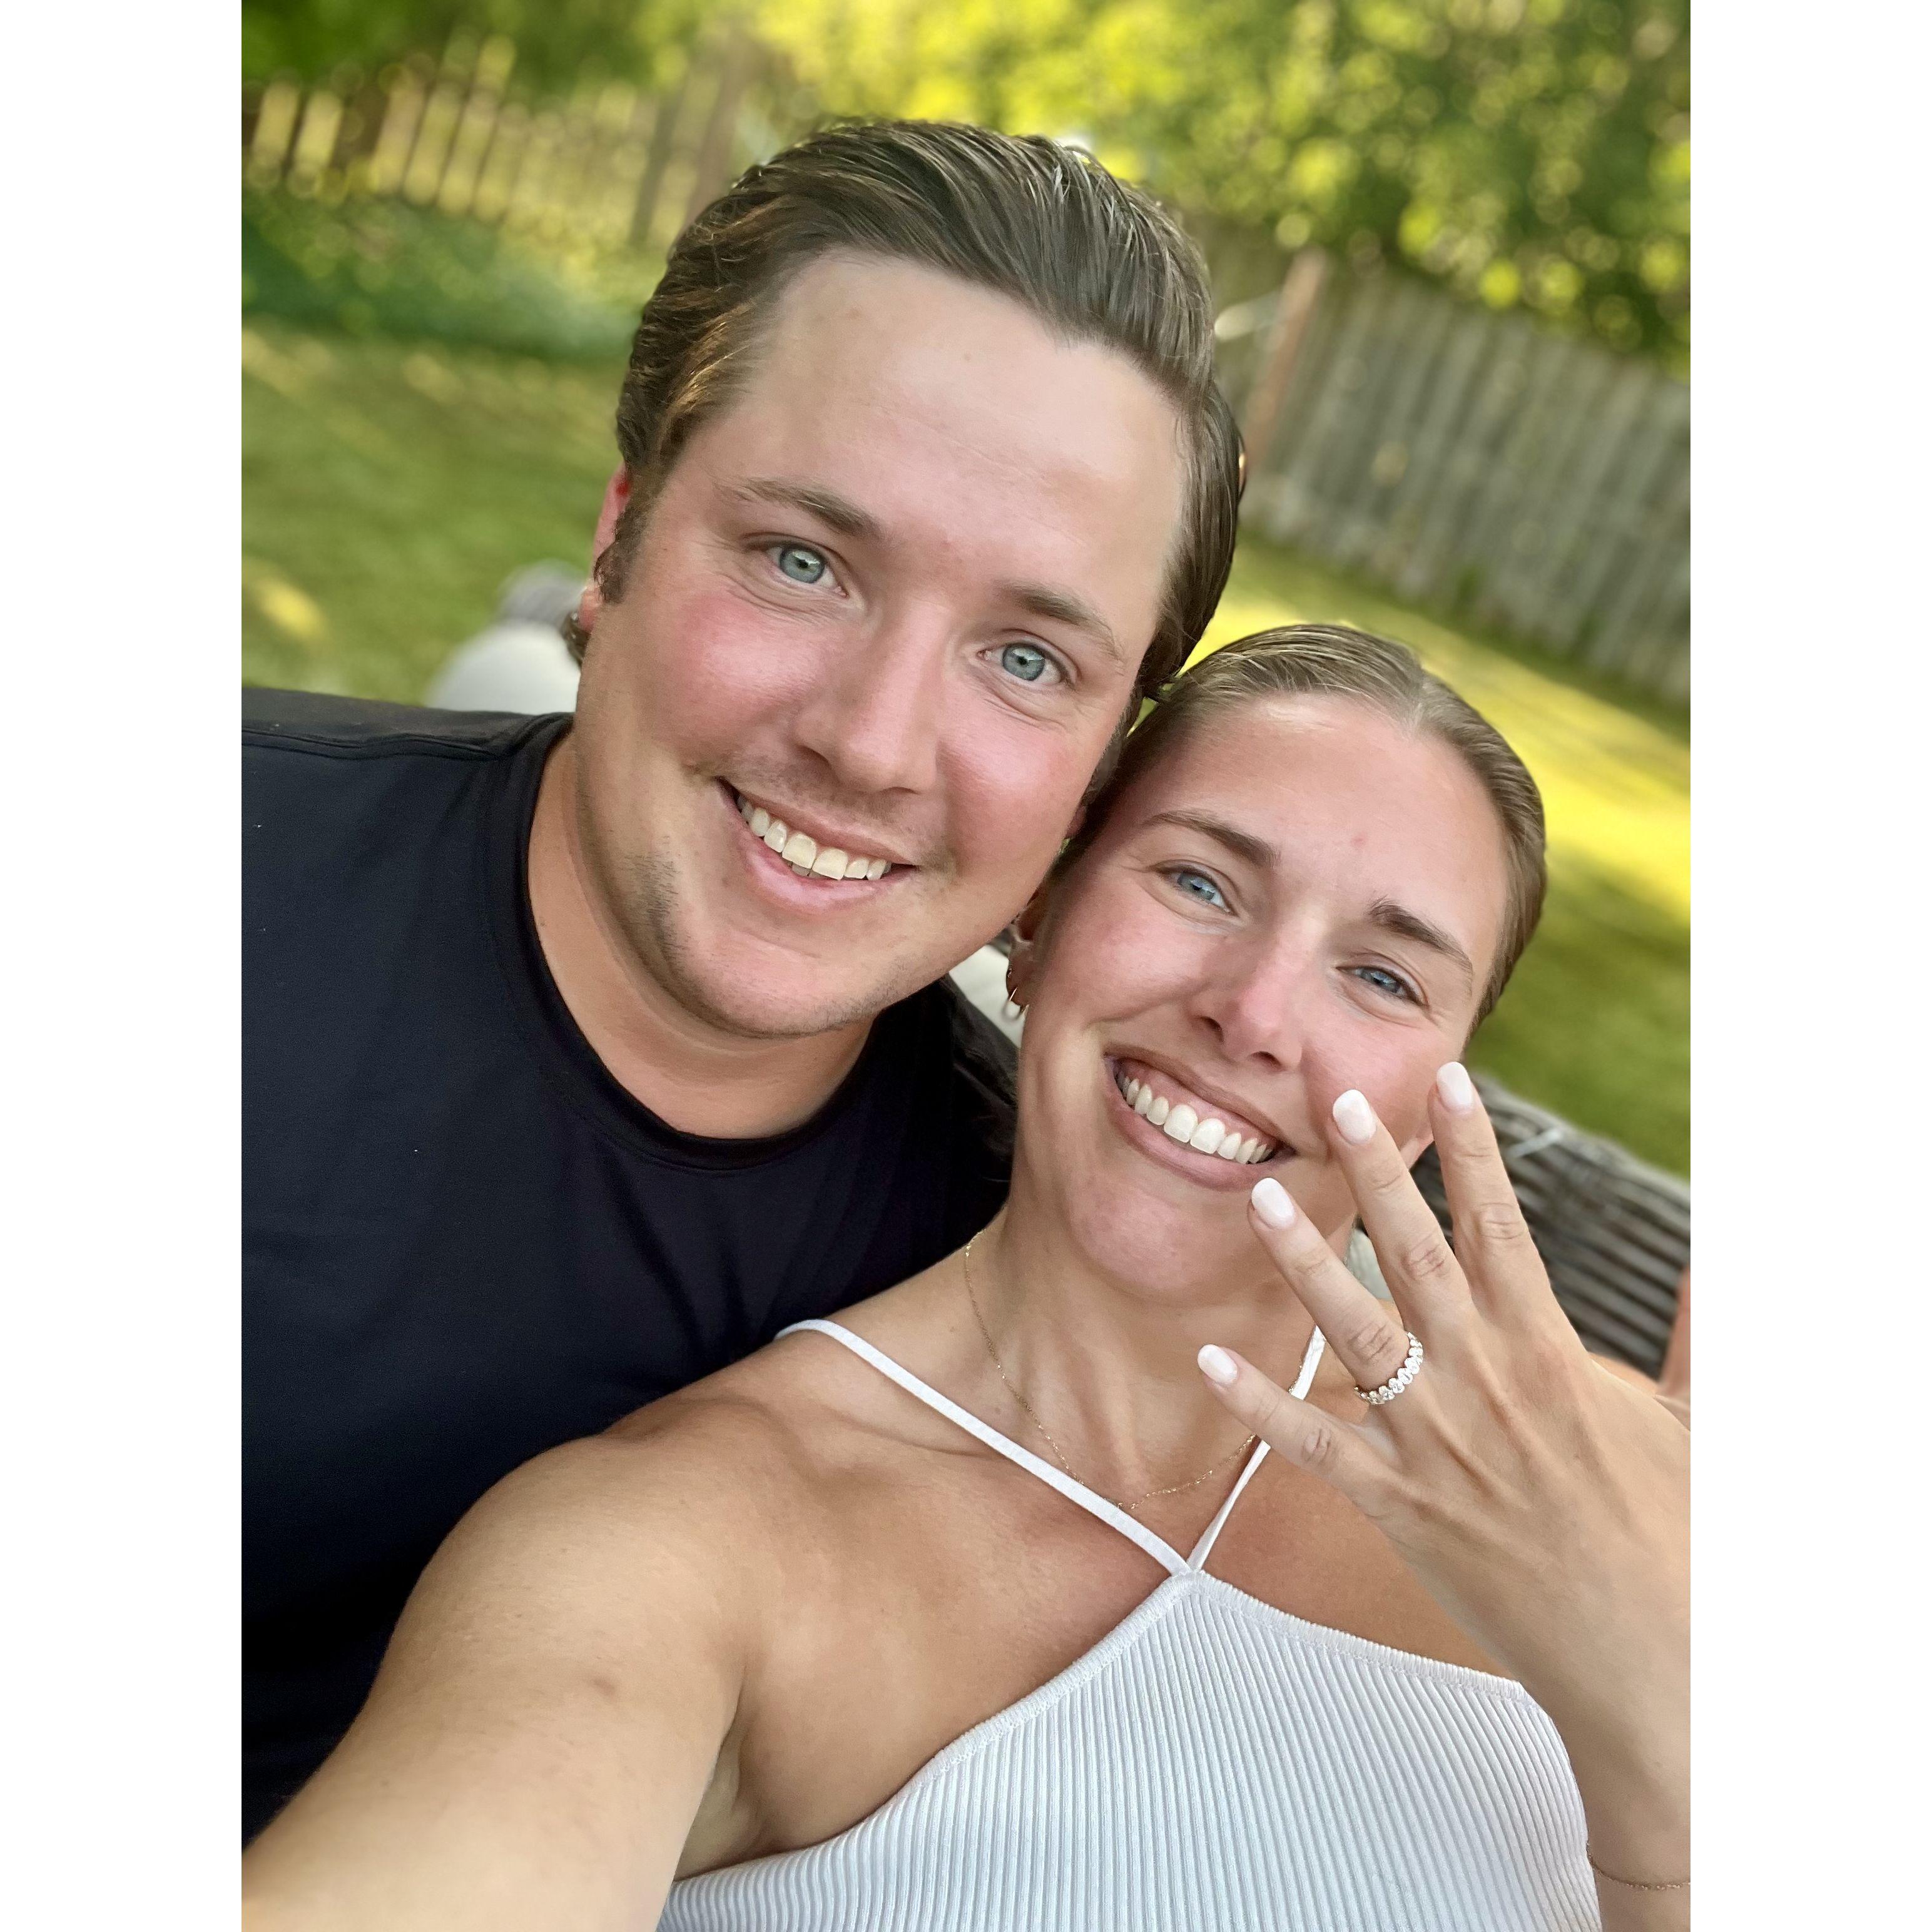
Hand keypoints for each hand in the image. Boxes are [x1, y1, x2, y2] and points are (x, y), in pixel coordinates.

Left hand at [1197, 1064, 1687, 1896]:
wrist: (1654, 1662)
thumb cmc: (1679, 1539)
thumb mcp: (1693, 1420)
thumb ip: (1692, 1335)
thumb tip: (1712, 1267)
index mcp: (1550, 1352)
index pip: (1504, 1224)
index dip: (1473, 1148)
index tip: (1449, 1080)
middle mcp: (1485, 1381)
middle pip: (1418, 1254)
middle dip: (1378, 1172)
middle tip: (1338, 1100)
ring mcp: (1436, 1442)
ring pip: (1355, 1330)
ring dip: (1304, 1261)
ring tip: (1260, 1195)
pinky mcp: (1401, 1506)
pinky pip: (1316, 1445)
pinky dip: (1260, 1404)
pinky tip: (1210, 1359)